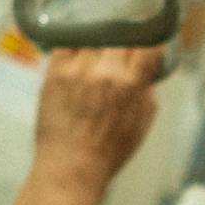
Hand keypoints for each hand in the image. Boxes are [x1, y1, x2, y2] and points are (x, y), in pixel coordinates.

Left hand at [32, 45, 164, 192]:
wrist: (70, 167)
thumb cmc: (109, 150)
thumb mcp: (143, 123)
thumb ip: (147, 90)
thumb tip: (148, 70)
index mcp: (131, 84)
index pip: (147, 46)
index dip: (150, 44)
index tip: (149, 47)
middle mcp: (104, 71)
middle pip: (120, 38)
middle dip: (125, 46)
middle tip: (122, 57)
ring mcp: (76, 69)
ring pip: (94, 40)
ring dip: (99, 48)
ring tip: (98, 64)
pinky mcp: (54, 71)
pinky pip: (68, 45)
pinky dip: (75, 50)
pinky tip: (79, 63)